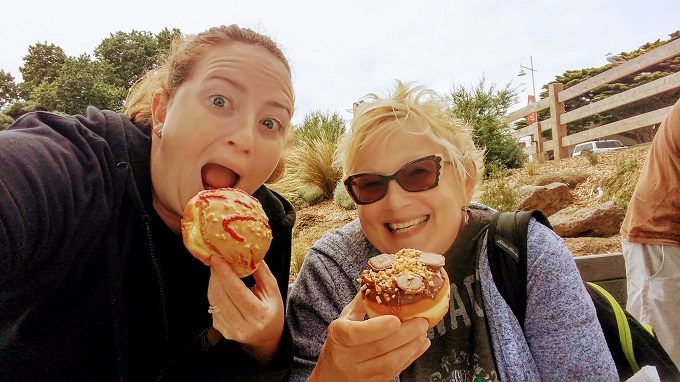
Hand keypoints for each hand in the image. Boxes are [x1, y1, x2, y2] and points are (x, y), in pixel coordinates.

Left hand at [207, 256, 283, 364]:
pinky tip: (219, 285)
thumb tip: (250, 253)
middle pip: (222, 295)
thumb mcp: (273, 291)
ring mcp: (230, 330)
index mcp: (259, 315)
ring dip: (213, 282)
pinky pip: (213, 307)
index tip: (217, 258)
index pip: (237, 292)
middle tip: (216, 259)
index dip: (225, 274)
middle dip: (217, 275)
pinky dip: (214, 293)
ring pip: (214, 301)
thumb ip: (261, 272)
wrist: (266, 338)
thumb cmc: (272, 311)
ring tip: (217, 270)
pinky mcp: (221, 330)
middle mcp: (243, 326)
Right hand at [309, 292, 430, 381]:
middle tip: (422, 321)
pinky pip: (394, 371)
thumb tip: (379, 280)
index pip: (357, 333)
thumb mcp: (344, 320)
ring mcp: (360, 373)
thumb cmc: (339, 343)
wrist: (330, 376)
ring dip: (411, 347)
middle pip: (379, 347)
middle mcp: (347, 357)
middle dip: (405, 334)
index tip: (396, 319)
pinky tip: (420, 345)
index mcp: (339, 336)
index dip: (378, 327)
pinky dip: (410, 357)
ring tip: (423, 333)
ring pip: (389, 362)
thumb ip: (361, 303)